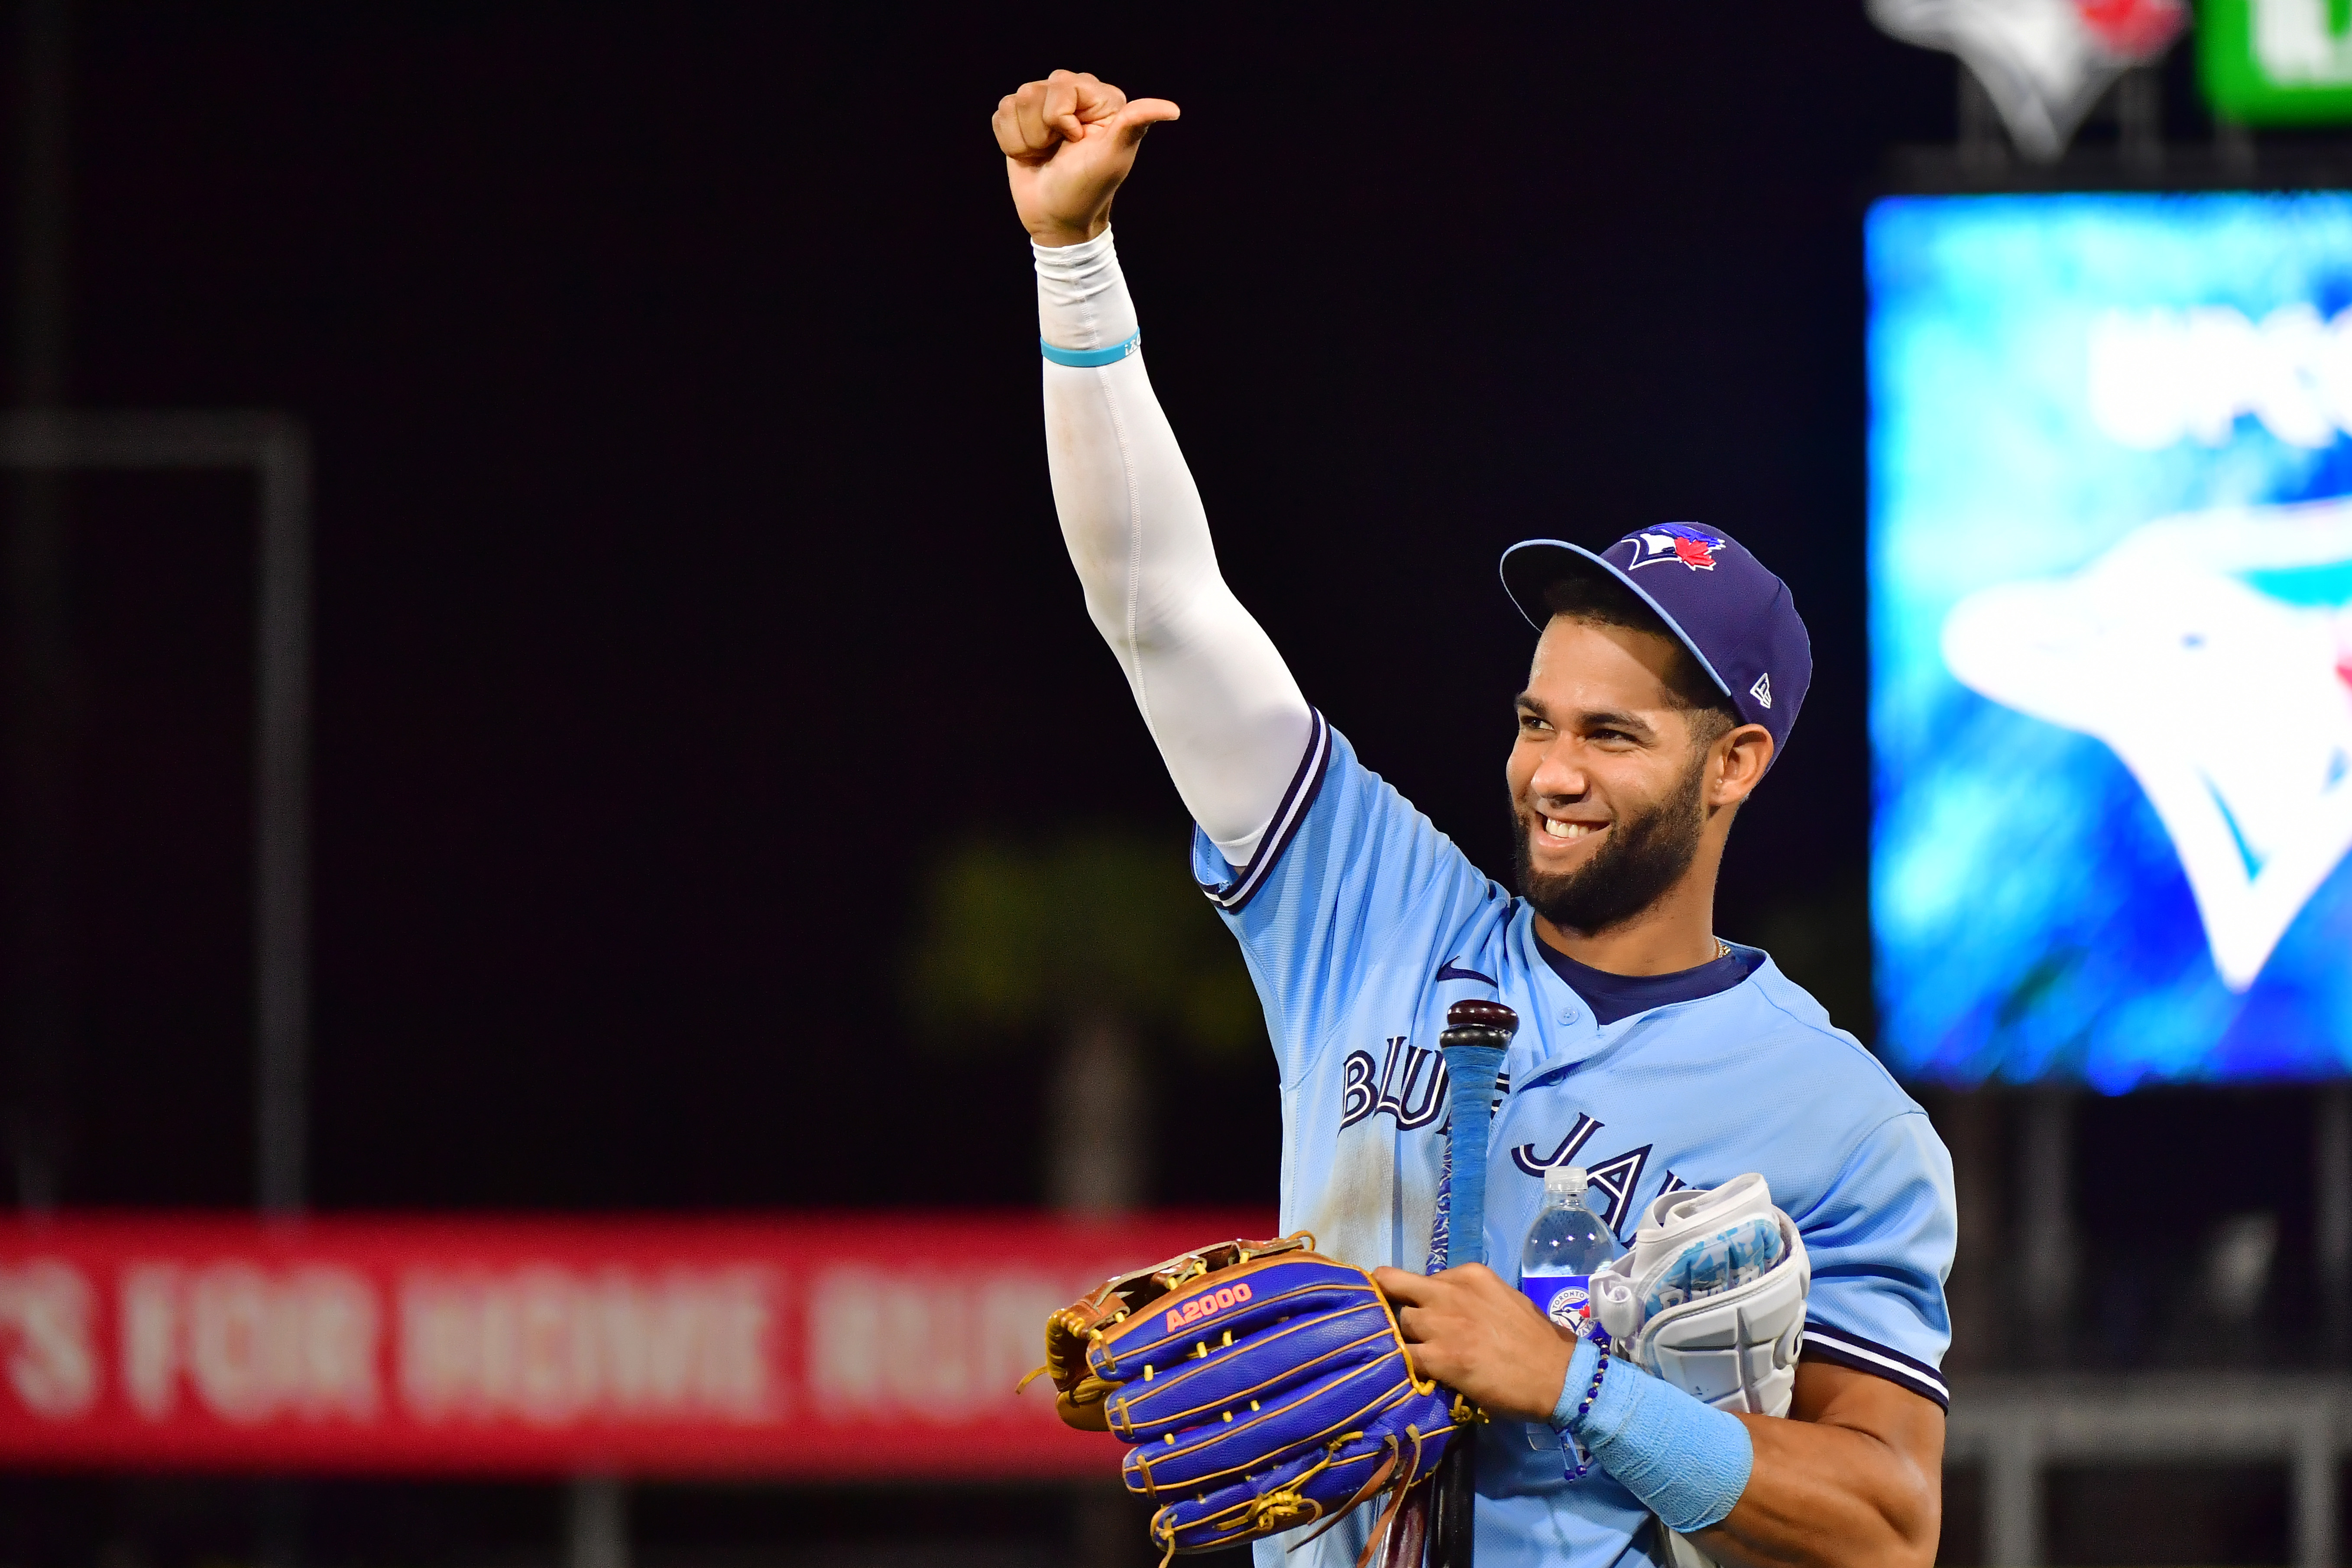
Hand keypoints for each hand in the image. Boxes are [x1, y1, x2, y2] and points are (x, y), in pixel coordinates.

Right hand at [991, 70, 1179, 246]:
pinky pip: (1001, 114)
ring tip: (1045, 156)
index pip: (1062, 85)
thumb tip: (1173, 110)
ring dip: (1026, 139)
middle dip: (1041, 129)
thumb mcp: (1113, 156)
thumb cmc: (1087, 190)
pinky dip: (1011, 142)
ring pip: (1016, 101)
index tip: (1076, 143)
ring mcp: (1045, 108)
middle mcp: (1073, 96)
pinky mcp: (1021, 121)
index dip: (1060, 118)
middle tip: (1059, 151)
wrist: (1056, 220)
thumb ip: (1136, 123)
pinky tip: (1030, 156)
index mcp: (1100, 98)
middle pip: (1035, 90)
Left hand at [1373, 1264, 1579, 1423]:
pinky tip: (1409, 1374)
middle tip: (1393, 1328)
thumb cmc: (1537, 1341)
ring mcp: (1441, 1324)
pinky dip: (1401, 1365)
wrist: (1558, 1375)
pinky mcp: (1438, 1357)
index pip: (1422, 1278)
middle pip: (1396, 1288)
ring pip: (1395, 1324)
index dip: (1413, 1296)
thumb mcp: (1503, 1299)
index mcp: (1469, 1275)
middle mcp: (1450, 1291)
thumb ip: (1470, 1297)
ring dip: (1399, 1339)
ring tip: (1410, 1356)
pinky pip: (1402, 1356)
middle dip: (1391, 1307)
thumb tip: (1444, 1307)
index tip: (1413, 1310)